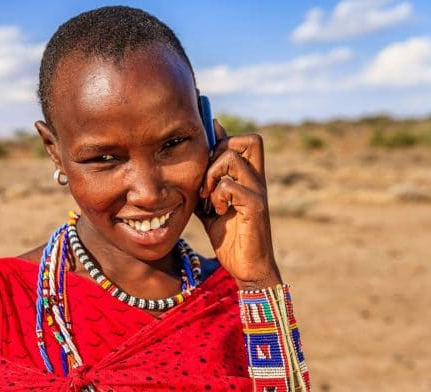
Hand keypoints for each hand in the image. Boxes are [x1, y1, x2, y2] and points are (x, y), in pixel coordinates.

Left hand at [195, 120, 281, 289]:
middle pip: (250, 140)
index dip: (224, 136)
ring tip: (208, 197)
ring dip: (212, 175)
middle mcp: (258, 180)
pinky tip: (217, 212)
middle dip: (221, 151)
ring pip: (232, 158)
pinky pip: (230, 186)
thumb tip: (187, 168)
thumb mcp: (210, 206)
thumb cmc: (229, 237)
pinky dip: (217, 197)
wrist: (246, 267)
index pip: (245, 141)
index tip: (205, 145)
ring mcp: (258, 192)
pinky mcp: (256, 206)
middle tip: (208, 177)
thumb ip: (204, 187)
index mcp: (249, 178)